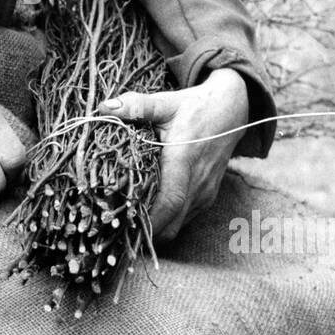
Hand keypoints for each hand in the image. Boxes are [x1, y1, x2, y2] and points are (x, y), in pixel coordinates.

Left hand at [96, 68, 248, 241]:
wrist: (230, 112)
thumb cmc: (194, 108)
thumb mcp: (165, 103)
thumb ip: (136, 105)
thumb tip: (104, 106)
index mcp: (184, 160)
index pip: (169, 201)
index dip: (147, 219)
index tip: (121, 224)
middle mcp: (198, 182)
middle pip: (170, 224)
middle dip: (143, 231)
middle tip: (115, 226)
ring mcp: (204, 193)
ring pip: (177, 226)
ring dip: (155, 228)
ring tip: (127, 220)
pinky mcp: (207, 197)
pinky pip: (185, 219)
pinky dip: (166, 221)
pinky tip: (147, 211)